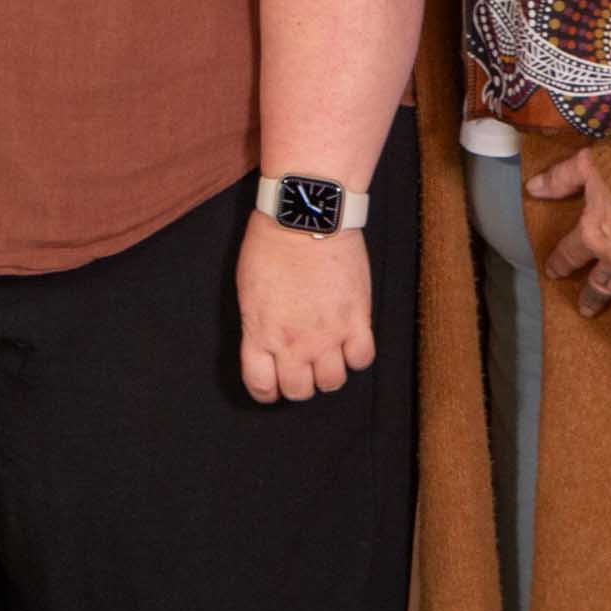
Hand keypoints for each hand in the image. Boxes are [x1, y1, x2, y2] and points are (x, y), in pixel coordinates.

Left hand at [237, 220, 374, 402]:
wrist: (305, 219)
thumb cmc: (270, 245)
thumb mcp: (248, 290)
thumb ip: (258, 324)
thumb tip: (265, 341)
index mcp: (260, 334)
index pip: (261, 386)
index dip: (266, 390)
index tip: (272, 384)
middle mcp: (293, 343)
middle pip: (299, 391)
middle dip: (299, 383)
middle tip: (302, 367)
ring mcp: (328, 335)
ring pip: (333, 382)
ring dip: (329, 373)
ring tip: (328, 355)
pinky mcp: (357, 320)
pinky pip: (362, 359)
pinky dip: (357, 355)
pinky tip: (350, 341)